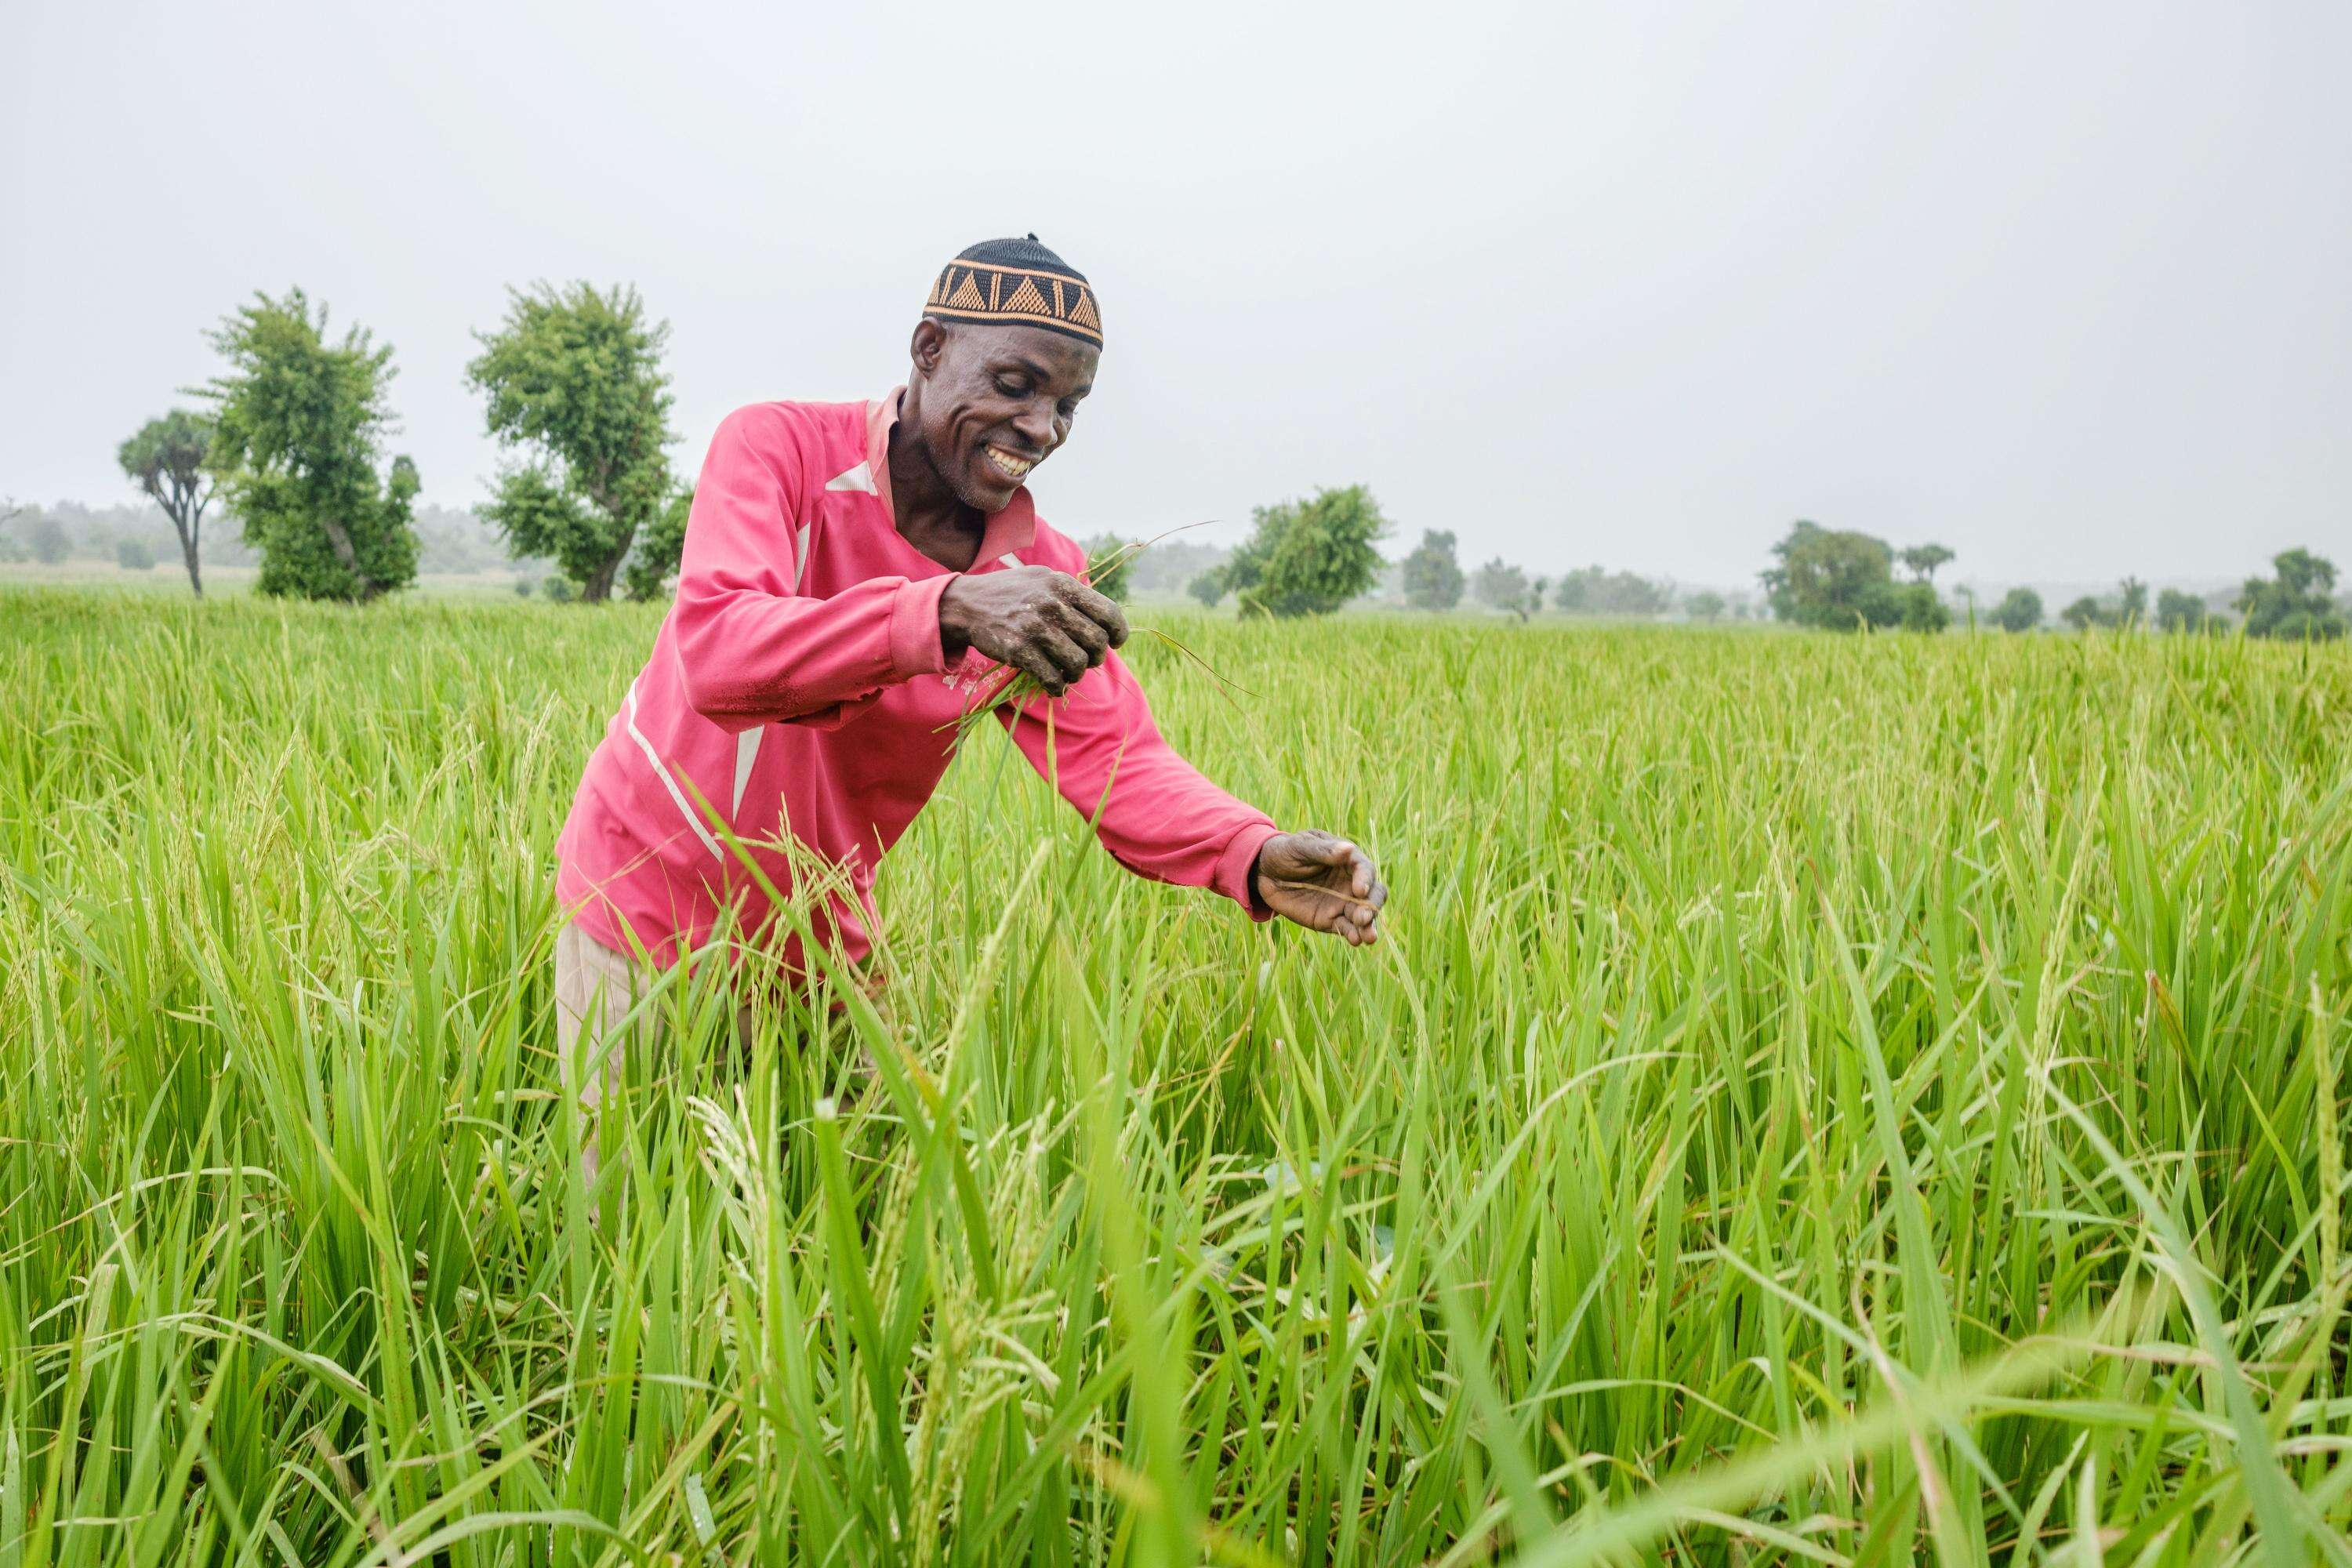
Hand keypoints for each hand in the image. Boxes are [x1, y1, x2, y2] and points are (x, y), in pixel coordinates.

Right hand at [938, 567, 1128, 696]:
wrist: (966, 604)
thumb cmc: (1009, 593)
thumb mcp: (1041, 579)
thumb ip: (1071, 594)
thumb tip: (1103, 618)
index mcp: (1062, 585)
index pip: (1108, 613)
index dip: (1118, 632)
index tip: (1115, 642)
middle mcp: (1052, 605)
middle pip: (1096, 642)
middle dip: (1096, 657)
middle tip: (1086, 660)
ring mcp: (1035, 628)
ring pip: (1078, 663)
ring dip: (1077, 674)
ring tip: (1068, 673)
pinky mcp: (1019, 650)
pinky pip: (1052, 678)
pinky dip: (1057, 686)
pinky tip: (1053, 684)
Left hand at [1253, 831, 1386, 944]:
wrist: (1266, 873)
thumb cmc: (1286, 852)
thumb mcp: (1300, 846)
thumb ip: (1323, 850)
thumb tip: (1348, 849)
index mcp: (1347, 860)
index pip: (1364, 869)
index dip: (1366, 879)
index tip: (1359, 890)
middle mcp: (1350, 882)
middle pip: (1373, 894)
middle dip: (1372, 907)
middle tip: (1364, 917)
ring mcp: (1342, 903)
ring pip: (1363, 915)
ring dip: (1368, 926)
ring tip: (1368, 937)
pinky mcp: (1330, 920)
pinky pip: (1346, 929)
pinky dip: (1353, 935)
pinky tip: (1355, 940)